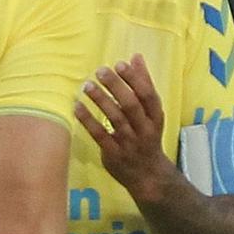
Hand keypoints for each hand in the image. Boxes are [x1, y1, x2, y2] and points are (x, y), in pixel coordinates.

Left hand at [76, 56, 173, 210]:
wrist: (148, 176)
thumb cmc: (147, 137)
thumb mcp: (151, 113)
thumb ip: (144, 84)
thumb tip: (136, 56)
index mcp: (156, 118)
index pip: (148, 95)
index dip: (134, 79)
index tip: (120, 64)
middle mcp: (144, 130)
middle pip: (131, 105)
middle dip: (116, 86)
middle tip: (100, 71)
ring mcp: (129, 143)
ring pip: (115, 119)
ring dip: (100, 100)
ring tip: (87, 85)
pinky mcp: (114, 154)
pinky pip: (100, 135)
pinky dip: (88, 120)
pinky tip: (77, 106)